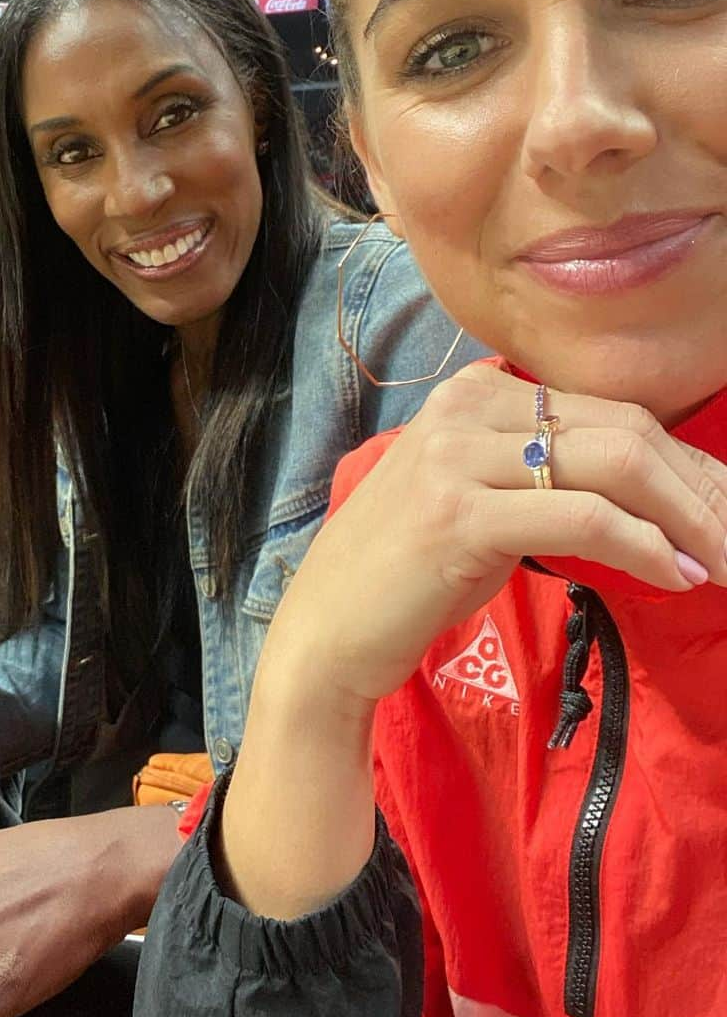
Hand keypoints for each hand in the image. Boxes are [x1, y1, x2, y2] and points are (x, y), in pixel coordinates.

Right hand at [218, 364, 726, 918]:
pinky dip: (643, 546)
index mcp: (479, 389)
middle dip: (702, 490)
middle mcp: (469, 404)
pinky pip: (583, 517)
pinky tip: (675, 576)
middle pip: (624, 430)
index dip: (687, 464)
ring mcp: (459, 454)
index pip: (612, 413)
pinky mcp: (460, 513)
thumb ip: (550, 470)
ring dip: (689, 519)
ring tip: (724, 562)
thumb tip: (654, 485)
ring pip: (614, 464)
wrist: (329, 627)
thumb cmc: (410, 569)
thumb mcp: (483, 496)